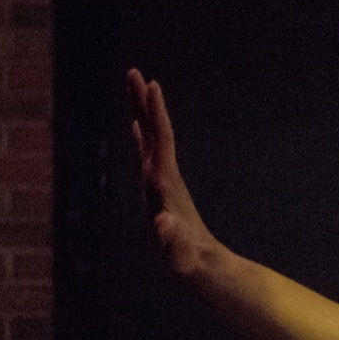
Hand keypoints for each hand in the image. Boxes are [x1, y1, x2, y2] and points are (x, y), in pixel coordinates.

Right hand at [128, 69, 221, 276]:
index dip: (155, 114)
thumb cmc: (190, 263)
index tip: (152, 84)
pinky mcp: (158, 192)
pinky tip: (135, 128)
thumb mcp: (179, 254)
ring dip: (141, 114)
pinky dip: (140, 138)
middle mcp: (165, 178)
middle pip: (155, 132)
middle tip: (133, 71)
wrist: (205, 268)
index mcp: (167, 184)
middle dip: (143, 103)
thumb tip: (164, 223)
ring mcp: (162, 183)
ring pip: (150, 140)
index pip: (161, 141)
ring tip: (133, 88)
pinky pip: (146, 157)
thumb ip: (173, 240)